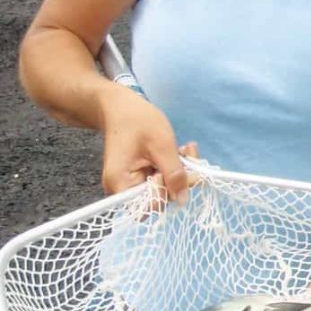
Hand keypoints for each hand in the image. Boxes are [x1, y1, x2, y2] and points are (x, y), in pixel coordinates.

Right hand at [98, 85, 189, 203]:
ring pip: (164, 187)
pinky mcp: (141, 175)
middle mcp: (122, 189)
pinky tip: (182, 150)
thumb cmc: (137, 120)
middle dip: (179, 177)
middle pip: (158, 197)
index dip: (169, 190)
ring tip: (187, 148)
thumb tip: (183, 200)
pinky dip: (174, 166)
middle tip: (190, 153)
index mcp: (120, 183)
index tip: (180, 168)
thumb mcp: (162, 145)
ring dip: (180, 170)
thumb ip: (174, 173)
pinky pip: (161, 178)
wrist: (121, 106)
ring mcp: (131, 183)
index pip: (150, 204)